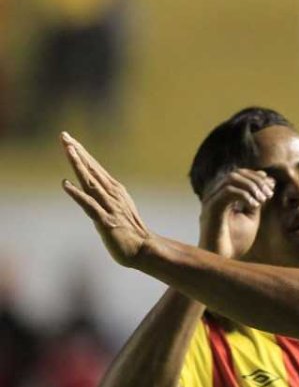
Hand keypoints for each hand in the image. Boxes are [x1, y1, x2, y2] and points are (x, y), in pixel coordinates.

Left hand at [60, 132, 152, 267]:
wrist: (144, 250)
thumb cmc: (130, 232)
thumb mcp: (117, 210)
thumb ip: (104, 198)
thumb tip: (86, 188)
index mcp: (115, 191)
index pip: (95, 168)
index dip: (82, 153)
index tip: (70, 140)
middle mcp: (112, 195)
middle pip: (92, 170)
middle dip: (78, 152)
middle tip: (64, 136)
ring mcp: (110, 207)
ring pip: (90, 182)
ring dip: (79, 165)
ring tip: (68, 150)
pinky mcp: (106, 222)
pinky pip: (89, 205)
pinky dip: (77, 194)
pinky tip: (65, 185)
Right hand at [199, 168, 273, 258]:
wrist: (224, 261)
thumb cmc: (236, 242)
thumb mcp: (251, 217)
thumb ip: (257, 199)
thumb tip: (267, 180)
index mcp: (223, 196)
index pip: (239, 174)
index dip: (256, 177)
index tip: (271, 187)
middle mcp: (215, 196)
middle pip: (236, 173)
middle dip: (256, 180)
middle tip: (269, 193)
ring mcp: (211, 201)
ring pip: (231, 178)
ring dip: (252, 186)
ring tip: (263, 199)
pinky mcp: (211, 208)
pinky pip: (228, 191)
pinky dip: (245, 195)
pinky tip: (255, 205)